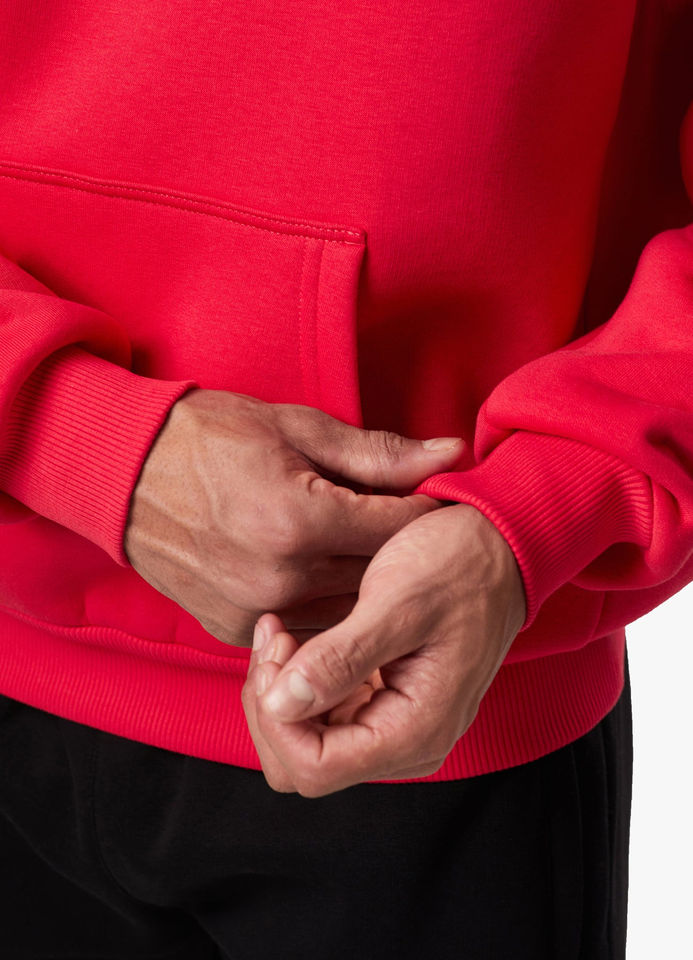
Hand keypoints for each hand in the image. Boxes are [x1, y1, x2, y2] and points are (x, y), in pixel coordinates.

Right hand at [124, 388, 464, 645]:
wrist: (123, 473)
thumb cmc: (209, 438)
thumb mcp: (297, 428)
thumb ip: (378, 453)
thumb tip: (449, 454)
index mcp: (298, 519)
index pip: (398, 529)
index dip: (425, 512)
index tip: (434, 500)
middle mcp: (280, 576)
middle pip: (379, 576)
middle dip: (398, 549)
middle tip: (402, 522)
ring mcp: (254, 611)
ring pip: (347, 610)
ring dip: (364, 581)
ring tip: (361, 544)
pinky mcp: (234, 630)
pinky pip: (306, 625)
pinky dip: (323, 601)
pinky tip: (322, 570)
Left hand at [243, 502, 526, 794]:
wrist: (495, 546)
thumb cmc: (457, 567)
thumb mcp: (396, 602)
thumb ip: (341, 658)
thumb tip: (282, 705)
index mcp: (416, 731)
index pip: (314, 767)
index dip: (277, 717)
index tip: (280, 647)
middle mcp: (406, 744)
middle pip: (302, 765)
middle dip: (273, 706)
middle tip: (277, 637)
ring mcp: (394, 728)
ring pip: (304, 744)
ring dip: (279, 692)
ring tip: (282, 632)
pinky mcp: (382, 706)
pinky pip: (321, 719)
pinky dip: (297, 683)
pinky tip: (296, 638)